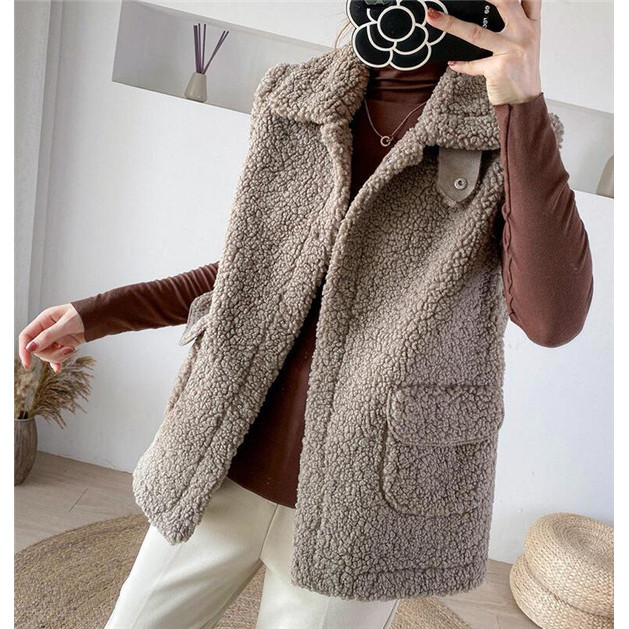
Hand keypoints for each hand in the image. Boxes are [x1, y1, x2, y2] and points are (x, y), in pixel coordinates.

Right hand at [18, 304, 85, 372]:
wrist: (101, 316)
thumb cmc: (85, 314)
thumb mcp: (67, 324)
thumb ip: (49, 335)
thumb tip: (31, 347)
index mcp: (44, 320)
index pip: (26, 336)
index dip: (24, 350)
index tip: (27, 365)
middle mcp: (47, 329)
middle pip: (36, 349)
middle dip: (50, 353)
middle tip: (66, 350)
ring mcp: (55, 338)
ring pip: (46, 354)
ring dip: (58, 356)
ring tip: (72, 350)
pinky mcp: (64, 344)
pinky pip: (55, 356)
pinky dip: (57, 362)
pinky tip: (58, 369)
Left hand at [426, 0, 541, 105]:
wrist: (524, 101)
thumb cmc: (520, 70)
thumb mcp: (524, 43)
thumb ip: (513, 24)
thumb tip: (482, 13)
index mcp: (531, 24)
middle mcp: (524, 33)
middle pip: (504, 2)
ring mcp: (511, 50)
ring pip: (476, 32)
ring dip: (450, 24)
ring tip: (433, 17)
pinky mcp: (498, 68)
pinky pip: (472, 64)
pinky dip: (461, 64)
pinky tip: (452, 62)